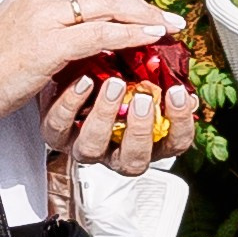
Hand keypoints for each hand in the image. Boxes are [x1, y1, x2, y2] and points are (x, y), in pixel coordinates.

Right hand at [0, 0, 183, 124]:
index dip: (126, 1)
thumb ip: (53, 25)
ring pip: (108, 7)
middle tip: (169, 19)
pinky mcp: (47, 43)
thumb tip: (88, 33)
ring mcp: (45, 17)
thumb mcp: (23, 32)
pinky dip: (131, 34)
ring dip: (144, 17)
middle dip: (143, 6)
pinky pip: (100, 33)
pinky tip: (150, 40)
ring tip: (167, 28)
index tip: (149, 14)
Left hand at [43, 78, 197, 176]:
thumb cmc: (115, 81)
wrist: (71, 79)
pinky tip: (83, 81)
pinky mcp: (57, 134)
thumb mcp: (141, 81)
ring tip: (113, 84)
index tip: (177, 93)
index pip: (174, 144)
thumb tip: (180, 76)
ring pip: (92, 148)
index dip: (180, 123)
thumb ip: (161, 81)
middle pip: (133, 160)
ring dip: (104, 116)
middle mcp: (116, 153)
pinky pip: (59, 127)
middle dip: (139, 130)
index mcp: (147, 142)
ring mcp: (86, 147)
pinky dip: (70, 104)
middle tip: (142, 98)